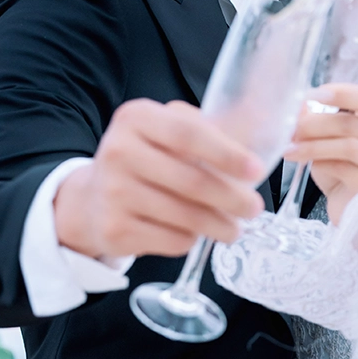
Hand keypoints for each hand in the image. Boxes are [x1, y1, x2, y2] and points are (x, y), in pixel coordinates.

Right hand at [54, 99, 265, 260]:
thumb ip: (211, 129)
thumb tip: (265, 124)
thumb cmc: (146, 161)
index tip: (256, 171)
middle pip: (192, 181)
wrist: (93, 200)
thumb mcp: (169, 132)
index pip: (188, 134)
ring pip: (186, 216)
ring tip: (234, 229)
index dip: (227, 154)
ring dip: (219, 226)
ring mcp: (113, 192)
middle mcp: (119, 151)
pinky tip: (194, 233)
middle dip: (232, 198)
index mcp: (137, 118)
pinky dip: (191, 240)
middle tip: (254, 208)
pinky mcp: (114, 229)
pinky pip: (172, 240)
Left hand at [286, 83, 357, 223]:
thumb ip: (316, 118)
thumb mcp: (324, 137)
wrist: (345, 202)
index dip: (340, 93)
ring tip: (291, 149)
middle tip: (292, 129)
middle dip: (315, 124)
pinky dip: (321, 165)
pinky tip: (306, 165)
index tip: (313, 95)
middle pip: (351, 123)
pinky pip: (345, 169)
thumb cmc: (337, 166)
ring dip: (314, 146)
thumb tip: (300, 105)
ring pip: (349, 145)